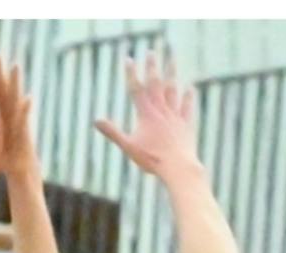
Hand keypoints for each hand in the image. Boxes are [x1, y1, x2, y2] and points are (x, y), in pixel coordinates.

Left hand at [0, 53, 36, 172]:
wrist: (19, 168)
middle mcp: (8, 112)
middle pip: (1, 86)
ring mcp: (17, 119)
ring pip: (15, 97)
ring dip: (15, 82)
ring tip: (15, 66)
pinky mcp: (24, 131)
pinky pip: (24, 118)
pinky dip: (26, 109)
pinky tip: (28, 98)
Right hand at [95, 51, 201, 180]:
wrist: (178, 166)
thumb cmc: (151, 158)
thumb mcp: (128, 146)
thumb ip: (113, 132)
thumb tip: (96, 120)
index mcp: (146, 114)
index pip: (136, 89)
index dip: (131, 73)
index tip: (128, 59)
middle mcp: (161, 110)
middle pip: (156, 84)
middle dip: (152, 67)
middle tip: (151, 52)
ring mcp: (175, 116)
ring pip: (173, 90)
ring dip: (172, 73)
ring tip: (172, 59)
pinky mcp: (186, 124)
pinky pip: (186, 106)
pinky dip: (187, 96)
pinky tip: (189, 87)